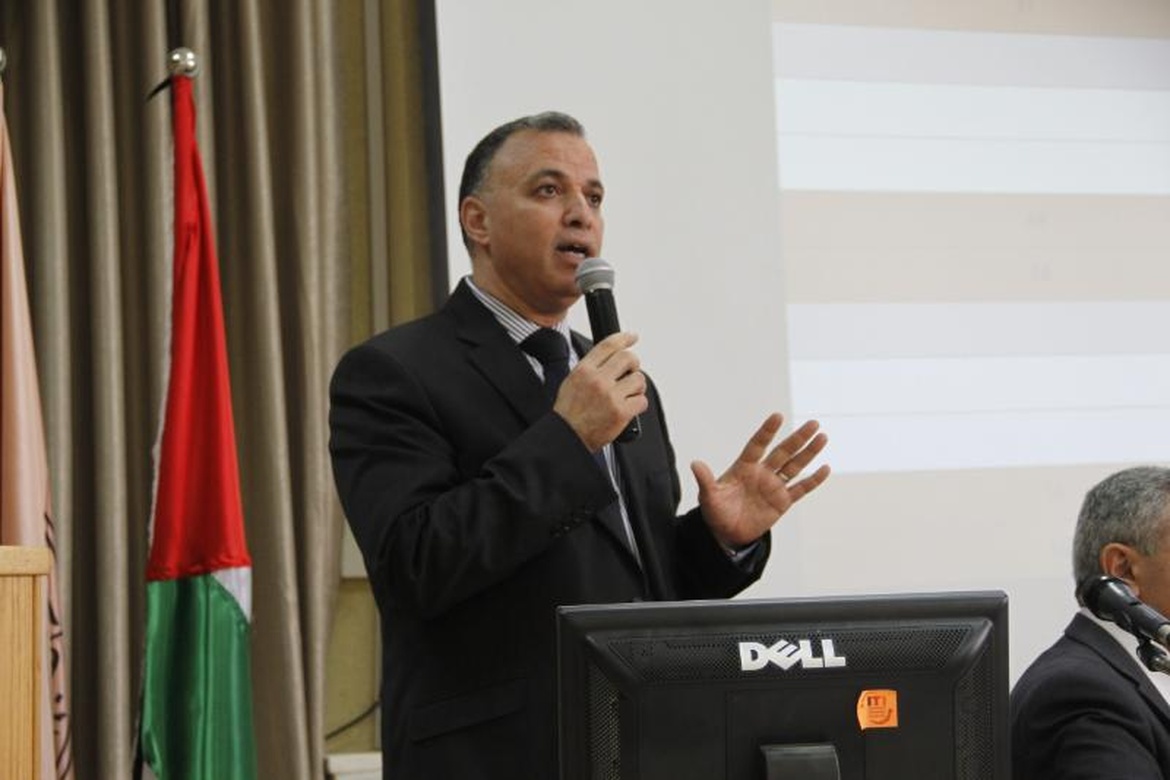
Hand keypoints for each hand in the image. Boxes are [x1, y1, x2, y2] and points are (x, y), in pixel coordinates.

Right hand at [554, 332, 647, 451]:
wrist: (567, 436)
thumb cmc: (569, 412)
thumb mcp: (572, 381)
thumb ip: (590, 367)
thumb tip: (610, 357)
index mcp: (584, 370)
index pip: (608, 345)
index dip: (624, 338)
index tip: (632, 337)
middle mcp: (598, 380)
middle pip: (628, 358)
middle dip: (634, 363)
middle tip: (632, 370)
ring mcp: (610, 396)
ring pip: (639, 379)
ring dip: (637, 385)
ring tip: (628, 393)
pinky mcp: (621, 412)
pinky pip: (642, 401)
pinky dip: (639, 404)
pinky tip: (629, 407)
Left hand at [691, 413, 829, 548]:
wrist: (726, 533)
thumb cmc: (716, 512)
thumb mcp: (709, 497)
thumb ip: (705, 480)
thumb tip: (695, 464)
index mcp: (744, 467)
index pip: (758, 445)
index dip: (767, 431)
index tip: (778, 416)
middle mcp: (762, 473)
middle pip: (783, 452)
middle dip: (798, 438)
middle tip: (813, 423)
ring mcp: (774, 487)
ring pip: (795, 466)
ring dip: (808, 453)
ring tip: (822, 437)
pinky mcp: (782, 502)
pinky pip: (800, 489)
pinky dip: (812, 480)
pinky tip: (825, 468)